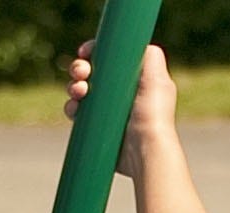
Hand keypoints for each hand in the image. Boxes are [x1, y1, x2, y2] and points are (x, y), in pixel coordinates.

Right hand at [65, 41, 177, 176]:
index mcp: (133, 78)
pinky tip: (75, 108)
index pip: (109, 57)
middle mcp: (119, 93)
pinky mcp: (96, 127)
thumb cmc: (153, 117)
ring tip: (80, 91)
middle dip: (80, 68)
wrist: (144, 151)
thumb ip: (150, 57)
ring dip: (73, 86)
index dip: (95, 51)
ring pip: (80, 90)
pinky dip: (72, 107)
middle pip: (91, 71)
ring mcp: (106, 110)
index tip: (86, 51)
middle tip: (81, 72)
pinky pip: (76, 112)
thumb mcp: (157, 81)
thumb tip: (141, 42)